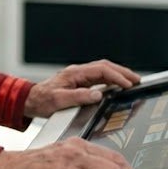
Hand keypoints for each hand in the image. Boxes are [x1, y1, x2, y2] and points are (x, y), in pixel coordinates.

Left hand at [25, 59, 139, 117]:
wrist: (30, 101)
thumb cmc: (41, 100)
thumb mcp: (58, 100)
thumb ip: (78, 97)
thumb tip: (97, 95)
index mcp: (74, 73)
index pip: (101, 70)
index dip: (116, 76)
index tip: (128, 84)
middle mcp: (78, 73)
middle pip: (105, 67)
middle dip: (123, 72)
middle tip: (138, 80)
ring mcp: (79, 77)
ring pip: (104, 71)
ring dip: (118, 75)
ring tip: (132, 82)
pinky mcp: (79, 83)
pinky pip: (99, 78)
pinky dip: (111, 80)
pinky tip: (118, 87)